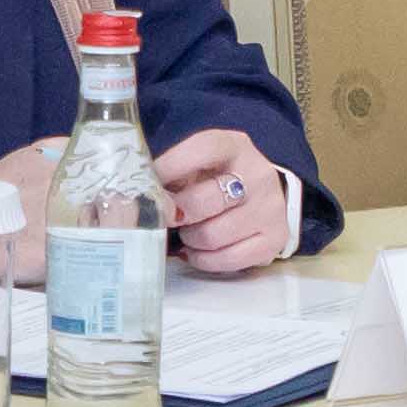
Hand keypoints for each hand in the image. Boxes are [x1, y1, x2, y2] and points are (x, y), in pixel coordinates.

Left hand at [155, 129, 298, 277]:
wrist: (258, 195)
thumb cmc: (215, 179)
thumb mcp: (196, 164)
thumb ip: (170, 173)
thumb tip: (133, 198)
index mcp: (235, 146)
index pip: (203, 150)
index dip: (171, 167)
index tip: (149, 184)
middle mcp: (258, 174)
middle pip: (205, 201)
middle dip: (176, 213)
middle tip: (167, 217)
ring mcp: (270, 208)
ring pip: (212, 235)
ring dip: (190, 238)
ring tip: (188, 232)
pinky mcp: (274, 238)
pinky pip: (226, 259)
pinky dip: (204, 259)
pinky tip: (199, 249)